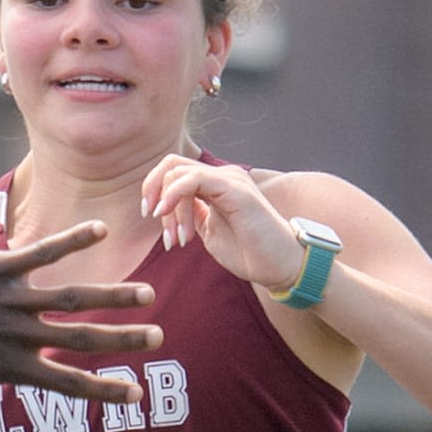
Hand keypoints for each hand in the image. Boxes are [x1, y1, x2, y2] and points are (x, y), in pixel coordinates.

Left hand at [0, 225, 160, 431]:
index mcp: (10, 368)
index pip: (67, 383)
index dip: (104, 390)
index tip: (136, 395)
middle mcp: (17, 334)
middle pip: (80, 338)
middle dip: (122, 339)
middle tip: (158, 338)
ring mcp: (9, 299)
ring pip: (70, 296)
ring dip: (111, 294)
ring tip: (147, 293)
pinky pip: (41, 252)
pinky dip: (71, 240)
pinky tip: (101, 231)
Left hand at [140, 155, 304, 292]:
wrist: (277, 265)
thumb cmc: (248, 251)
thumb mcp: (209, 231)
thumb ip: (192, 213)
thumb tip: (169, 205)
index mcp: (216, 184)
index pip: (174, 170)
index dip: (155, 191)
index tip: (153, 219)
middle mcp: (223, 175)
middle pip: (171, 165)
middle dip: (155, 196)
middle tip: (162, 230)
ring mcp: (230, 179)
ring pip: (178, 173)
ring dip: (168, 209)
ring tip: (179, 240)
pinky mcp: (235, 189)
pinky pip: (194, 180)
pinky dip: (175, 198)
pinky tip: (174, 221)